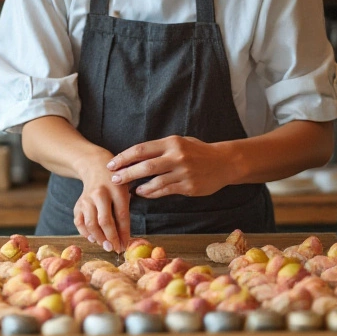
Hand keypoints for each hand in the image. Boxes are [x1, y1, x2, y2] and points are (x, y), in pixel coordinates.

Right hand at [72, 153, 130, 253]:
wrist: (95, 167)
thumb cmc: (115, 183)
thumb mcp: (124, 192)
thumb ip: (124, 212)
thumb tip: (124, 239)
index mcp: (116, 190)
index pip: (121, 215)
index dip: (123, 233)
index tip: (125, 246)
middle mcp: (99, 194)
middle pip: (104, 220)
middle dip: (110, 238)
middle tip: (115, 249)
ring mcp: (86, 199)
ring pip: (90, 223)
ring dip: (98, 238)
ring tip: (106, 245)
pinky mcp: (78, 203)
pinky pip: (79, 222)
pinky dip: (85, 233)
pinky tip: (93, 238)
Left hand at [107, 136, 236, 199]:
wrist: (224, 162)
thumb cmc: (198, 151)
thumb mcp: (180, 142)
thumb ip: (160, 149)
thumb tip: (134, 157)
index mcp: (172, 143)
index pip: (142, 149)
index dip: (124, 157)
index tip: (112, 164)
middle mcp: (177, 157)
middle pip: (145, 166)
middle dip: (126, 173)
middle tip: (114, 179)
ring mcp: (183, 173)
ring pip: (154, 181)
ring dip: (138, 186)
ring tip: (128, 189)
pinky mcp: (189, 187)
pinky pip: (165, 191)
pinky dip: (152, 192)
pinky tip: (143, 192)